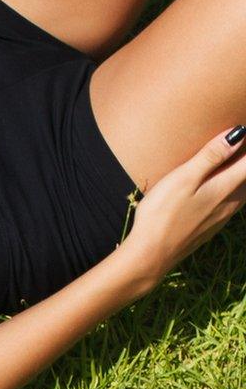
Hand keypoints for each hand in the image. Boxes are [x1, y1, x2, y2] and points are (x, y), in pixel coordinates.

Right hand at [117, 127, 245, 286]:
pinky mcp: (212, 225)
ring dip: (237, 174)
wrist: (151, 255)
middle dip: (243, 161)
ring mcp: (223, 216)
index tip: (239, 133)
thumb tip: (238, 133)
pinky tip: (214, 186)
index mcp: (227, 186)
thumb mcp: (183, 179)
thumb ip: (211, 156)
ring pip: (241, 189)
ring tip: (227, 163)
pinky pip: (230, 200)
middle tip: (234, 145)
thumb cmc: (162, 214)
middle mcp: (232, 201)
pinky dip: (229, 187)